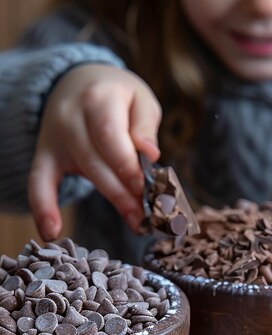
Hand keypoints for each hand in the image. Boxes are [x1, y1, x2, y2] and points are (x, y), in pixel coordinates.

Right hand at [28, 64, 161, 240]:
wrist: (78, 82)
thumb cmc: (117, 96)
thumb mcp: (139, 99)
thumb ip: (145, 125)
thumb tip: (151, 153)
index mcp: (98, 98)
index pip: (111, 137)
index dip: (129, 167)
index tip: (149, 190)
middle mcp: (71, 116)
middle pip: (98, 160)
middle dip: (125, 193)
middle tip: (148, 217)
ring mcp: (55, 136)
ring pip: (82, 173)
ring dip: (111, 201)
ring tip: (136, 224)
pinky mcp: (45, 154)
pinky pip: (38, 181)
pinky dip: (41, 206)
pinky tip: (51, 232)